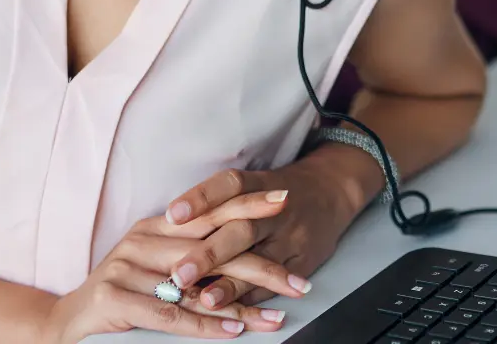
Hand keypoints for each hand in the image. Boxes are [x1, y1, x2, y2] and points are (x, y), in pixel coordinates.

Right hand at [40, 188, 307, 343]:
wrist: (67, 325)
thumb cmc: (122, 299)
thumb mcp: (158, 272)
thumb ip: (192, 262)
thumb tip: (247, 263)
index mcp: (156, 227)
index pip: (209, 211)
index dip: (246, 203)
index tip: (285, 199)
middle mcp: (142, 239)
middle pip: (211, 246)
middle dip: (260, 262)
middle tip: (298, 279)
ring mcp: (126, 266)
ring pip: (196, 284)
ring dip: (241, 305)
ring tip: (277, 315)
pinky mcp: (113, 297)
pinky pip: (170, 313)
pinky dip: (205, 324)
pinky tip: (233, 330)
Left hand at [162, 157, 366, 310]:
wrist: (330, 192)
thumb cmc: (274, 192)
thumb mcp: (251, 184)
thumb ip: (214, 201)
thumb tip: (165, 225)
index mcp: (257, 184)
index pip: (228, 186)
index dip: (201, 198)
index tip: (172, 215)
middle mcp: (275, 210)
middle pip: (242, 229)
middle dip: (210, 253)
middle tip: (179, 273)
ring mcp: (292, 237)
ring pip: (261, 262)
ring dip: (233, 283)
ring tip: (207, 300)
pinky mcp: (305, 262)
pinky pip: (277, 284)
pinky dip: (254, 298)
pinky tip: (234, 312)